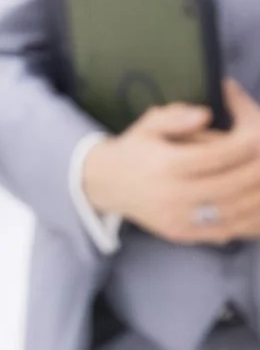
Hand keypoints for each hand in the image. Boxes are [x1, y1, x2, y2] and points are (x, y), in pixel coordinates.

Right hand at [80, 81, 259, 244]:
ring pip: (234, 211)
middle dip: (257, 171)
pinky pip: (226, 231)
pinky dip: (249, 221)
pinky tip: (258, 206)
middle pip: (231, 184)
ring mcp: (178, 218)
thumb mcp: (148, 124)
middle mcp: (172, 195)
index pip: (217, 156)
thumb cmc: (135, 150)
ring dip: (258, 196)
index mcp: (165, 165)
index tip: (259, 136)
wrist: (105, 184)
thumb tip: (205, 115)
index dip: (245, 146)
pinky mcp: (182, 234)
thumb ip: (176, 116)